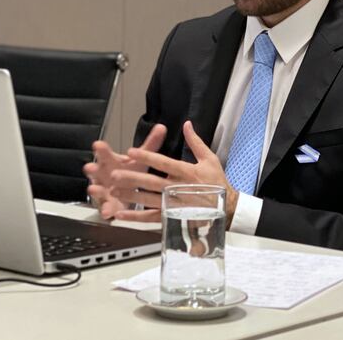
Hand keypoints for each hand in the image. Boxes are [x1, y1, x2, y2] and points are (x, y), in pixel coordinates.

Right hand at [83, 124, 166, 218]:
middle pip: (97, 171)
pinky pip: (106, 208)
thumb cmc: (130, 172)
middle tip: (89, 167)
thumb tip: (162, 128)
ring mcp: (104, 191)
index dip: (101, 149)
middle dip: (93, 169)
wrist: (123, 190)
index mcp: (111, 162)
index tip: (98, 145)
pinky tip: (108, 213)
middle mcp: (104, 175)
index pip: (105, 153)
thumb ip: (150, 144)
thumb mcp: (140, 158)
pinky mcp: (108, 205)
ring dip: (96, 190)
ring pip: (98, 190)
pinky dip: (107, 210)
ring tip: (93, 189)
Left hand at [109, 121, 238, 223]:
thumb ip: (195, 142)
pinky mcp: (173, 217)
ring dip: (131, 196)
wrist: (228, 209)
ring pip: (149, 200)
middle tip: (115, 174)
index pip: (163, 163)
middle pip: (151, 182)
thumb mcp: (209, 159)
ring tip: (114, 191)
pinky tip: (121, 215)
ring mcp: (175, 204)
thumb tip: (187, 124)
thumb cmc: (217, 183)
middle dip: (132, 178)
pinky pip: (152, 218)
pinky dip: (136, 218)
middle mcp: (178, 188)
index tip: (131, 152)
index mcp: (187, 172)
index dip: (147, 157)